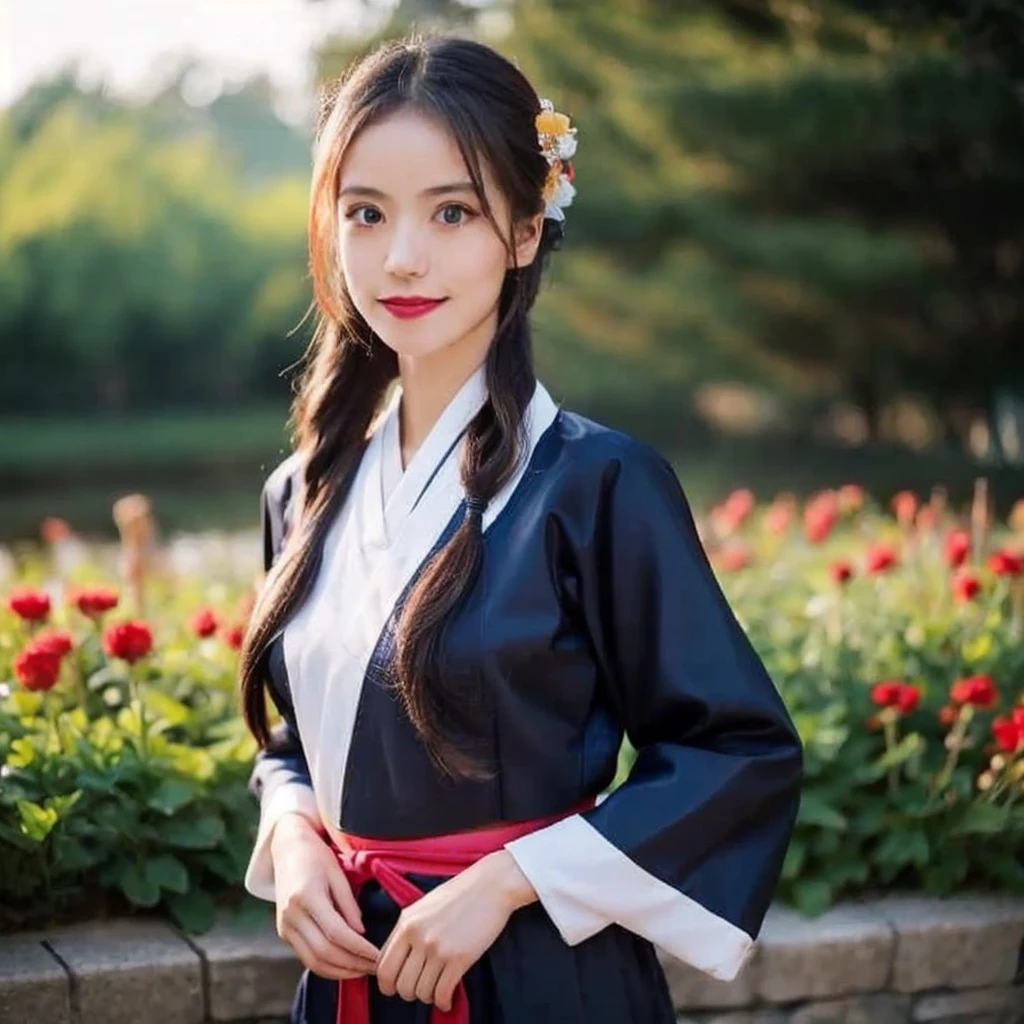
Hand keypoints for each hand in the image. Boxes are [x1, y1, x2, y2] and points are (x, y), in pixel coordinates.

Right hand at [271, 812, 379, 979]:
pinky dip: (326, 967)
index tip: (379, 955)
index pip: (336, 933)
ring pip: (313, 962)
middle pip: (324, 953)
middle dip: (353, 965)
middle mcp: (291, 916)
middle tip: (377, 967)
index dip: (359, 949)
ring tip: (363, 970)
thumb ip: (348, 904)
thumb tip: (361, 933)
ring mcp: (284, 927)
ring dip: (340, 972)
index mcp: (306, 897)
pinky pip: (306, 958)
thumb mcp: (337, 873)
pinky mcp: (284, 932)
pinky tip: (345, 966)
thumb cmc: (316, 856)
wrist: (286, 848)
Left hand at [375, 850, 536, 1010]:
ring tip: (437, 990)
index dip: (388, 984)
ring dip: (428, 997)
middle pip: (400, 984)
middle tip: (421, 989)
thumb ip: (407, 931)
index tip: (397, 986)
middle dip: (409, 993)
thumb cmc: (459, 894)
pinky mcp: (459, 957)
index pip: (383, 967)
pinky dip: (443, 1002)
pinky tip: (447, 998)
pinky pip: (442, 993)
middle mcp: (418, 936)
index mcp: (406, 923)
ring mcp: (438, 947)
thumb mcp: (424, 906)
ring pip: (421, 992)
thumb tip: (397, 961)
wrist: (491, 884)